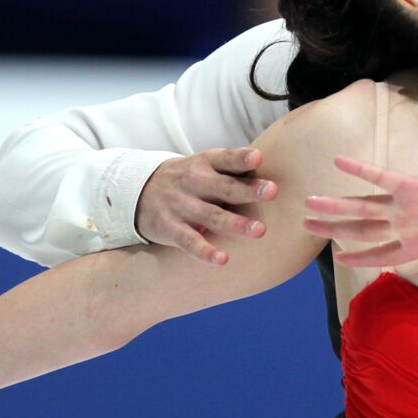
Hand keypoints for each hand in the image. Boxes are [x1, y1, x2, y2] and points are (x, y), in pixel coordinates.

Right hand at [136, 147, 276, 265]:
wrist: (138, 191)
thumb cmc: (188, 178)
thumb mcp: (205, 165)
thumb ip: (235, 168)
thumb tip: (279, 165)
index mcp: (206, 163)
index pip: (226, 159)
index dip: (242, 158)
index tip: (259, 158)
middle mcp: (194, 182)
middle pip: (225, 187)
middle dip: (248, 190)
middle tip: (273, 191)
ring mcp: (181, 206)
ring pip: (212, 216)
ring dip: (236, 224)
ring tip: (260, 231)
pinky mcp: (170, 228)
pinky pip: (190, 242)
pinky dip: (205, 251)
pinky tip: (223, 259)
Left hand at [302, 154, 417, 329]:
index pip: (381, 253)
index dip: (358, 257)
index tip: (337, 259)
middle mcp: (407, 224)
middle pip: (362, 229)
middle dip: (334, 229)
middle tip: (306, 227)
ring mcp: (406, 205)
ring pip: (363, 206)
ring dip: (336, 206)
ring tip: (309, 203)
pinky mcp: (413, 186)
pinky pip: (381, 177)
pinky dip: (360, 170)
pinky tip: (337, 162)